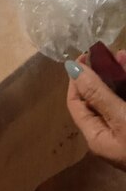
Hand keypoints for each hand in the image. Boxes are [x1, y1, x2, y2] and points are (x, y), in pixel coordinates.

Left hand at [67, 53, 125, 170]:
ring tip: (123, 55)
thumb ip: (99, 94)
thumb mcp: (122, 119)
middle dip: (102, 74)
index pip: (76, 103)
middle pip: (98, 99)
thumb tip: (70, 68)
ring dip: (120, 76)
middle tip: (109, 53)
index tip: (84, 57)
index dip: (77, 79)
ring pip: (118, 98)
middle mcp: (111, 135)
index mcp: (97, 137)